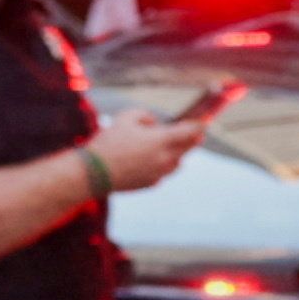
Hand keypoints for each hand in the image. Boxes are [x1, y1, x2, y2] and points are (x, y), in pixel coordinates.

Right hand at [91, 84, 236, 194]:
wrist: (93, 173)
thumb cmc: (109, 142)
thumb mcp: (125, 117)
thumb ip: (145, 116)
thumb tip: (153, 123)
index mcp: (162, 140)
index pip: (191, 131)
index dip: (200, 125)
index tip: (205, 121)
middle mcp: (166, 159)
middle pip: (188, 148)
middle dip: (193, 140)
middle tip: (197, 134)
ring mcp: (159, 174)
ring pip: (177, 163)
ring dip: (178, 154)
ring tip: (172, 147)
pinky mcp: (150, 184)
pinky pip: (163, 172)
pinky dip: (163, 165)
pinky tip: (152, 160)